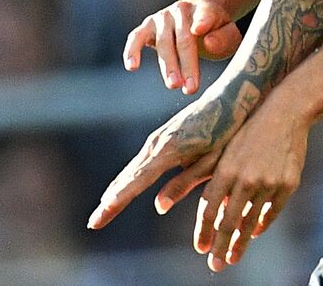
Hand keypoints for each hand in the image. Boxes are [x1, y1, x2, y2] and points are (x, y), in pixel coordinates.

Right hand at [86, 92, 242, 229]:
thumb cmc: (226, 134)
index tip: (101, 216)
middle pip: (128, 177)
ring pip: (131, 170)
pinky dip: (126, 178)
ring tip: (102, 211)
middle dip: (110, 201)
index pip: (137, 182)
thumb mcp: (210, 163)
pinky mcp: (160, 137)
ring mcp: (156, 139)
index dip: (118, 201)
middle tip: (94, 223)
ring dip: (115, 191)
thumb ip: (184, 184)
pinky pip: (139, 162)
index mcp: (168, 151)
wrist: (228, 99)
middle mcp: (156, 144)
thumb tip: (159, 207)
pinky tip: (120, 189)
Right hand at [123, 0, 241, 94]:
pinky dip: (132, 51)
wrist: (198, 19)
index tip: (199, 30)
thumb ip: (224, 39)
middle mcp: (182, 9)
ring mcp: (162, 17)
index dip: (202, 21)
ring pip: (163, 42)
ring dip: (168, 65)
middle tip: (190, 88)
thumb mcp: (228, 35)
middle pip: (184, 38)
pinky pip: (136, 38)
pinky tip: (132, 67)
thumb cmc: (216, 32)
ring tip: (174, 85)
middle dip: (187, 64)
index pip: (206, 14)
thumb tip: (208, 42)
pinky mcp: (147, 26)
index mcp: (206, 8)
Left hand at [191, 95, 310, 270]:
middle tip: (216, 265)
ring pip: (251, 221)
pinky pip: (272, 212)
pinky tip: (254, 233)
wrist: (286, 112)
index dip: (204, 231)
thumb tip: (199, 209)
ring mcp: (269, 182)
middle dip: (220, 247)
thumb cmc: (249, 130)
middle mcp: (246, 178)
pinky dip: (262, 225)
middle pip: (229, 222)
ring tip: (233, 256)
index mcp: (225, 168)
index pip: (209, 208)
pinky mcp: (288, 184)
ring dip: (241, 242)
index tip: (201, 248)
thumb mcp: (225, 149)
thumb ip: (209, 178)